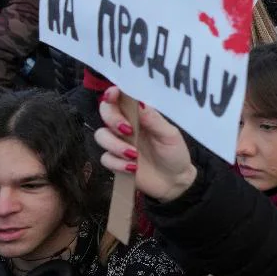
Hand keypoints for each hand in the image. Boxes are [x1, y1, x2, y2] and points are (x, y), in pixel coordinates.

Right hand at [95, 87, 197, 201]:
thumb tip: (139, 102)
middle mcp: (126, 126)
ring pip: (101, 135)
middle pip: (105, 113)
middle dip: (112, 119)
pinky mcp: (115, 162)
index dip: (113, 94)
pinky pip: (105, 158)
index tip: (112, 94)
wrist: (175, 181)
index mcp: (140, 115)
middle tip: (128, 130)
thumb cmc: (175, 153)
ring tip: (134, 155)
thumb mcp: (170, 135)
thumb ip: (153, 119)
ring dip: (115, 145)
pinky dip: (117, 163)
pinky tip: (132, 168)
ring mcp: (119, 144)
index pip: (121, 99)